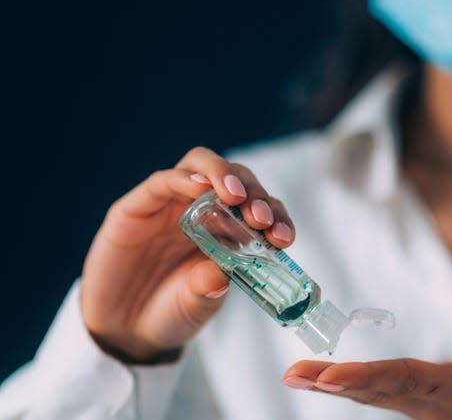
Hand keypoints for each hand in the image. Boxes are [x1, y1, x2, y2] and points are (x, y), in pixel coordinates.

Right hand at [81, 147, 294, 362]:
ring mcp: (171, 205)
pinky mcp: (136, 207)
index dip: (275, 216)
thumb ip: (208, 291)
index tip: (283, 237)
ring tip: (234, 195)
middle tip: (260, 217)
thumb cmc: (171, 312)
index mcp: (230, 231)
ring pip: (201, 166)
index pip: (259, 209)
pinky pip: (161, 182)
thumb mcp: (196, 307)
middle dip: (253, 193)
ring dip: (222, 175)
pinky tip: (198, 187)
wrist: (123, 331)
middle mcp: (203, 210)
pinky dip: (182, 179)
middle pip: (235, 179)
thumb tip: (219, 276)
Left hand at [283, 308, 451, 419]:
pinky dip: (350, 386)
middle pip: (380, 393)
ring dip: (333, 387)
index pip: (409, 380)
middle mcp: (437, 406)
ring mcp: (426, 409)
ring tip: (295, 376)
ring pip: (375, 397)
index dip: (368, 378)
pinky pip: (380, 394)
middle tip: (291, 375)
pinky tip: (321, 379)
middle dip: (334, 385)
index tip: (329, 377)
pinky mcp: (420, 403)